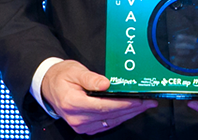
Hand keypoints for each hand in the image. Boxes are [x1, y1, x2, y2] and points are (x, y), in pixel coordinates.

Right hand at [41, 60, 156, 134]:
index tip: (139, 100)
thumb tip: (106, 84)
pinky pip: (104, 125)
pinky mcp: (83, 127)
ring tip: (144, 106)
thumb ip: (90, 78)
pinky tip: (129, 112)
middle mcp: (77, 118)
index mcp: (73, 103)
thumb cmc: (62, 75)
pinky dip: (119, 118)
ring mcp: (80, 125)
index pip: (103, 106)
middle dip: (132, 109)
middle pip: (109, 116)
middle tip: (149, 102)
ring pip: (109, 122)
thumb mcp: (75, 70)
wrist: (48, 85)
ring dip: (128, 114)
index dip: (123, 104)